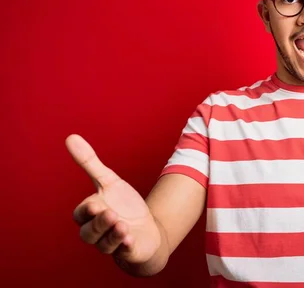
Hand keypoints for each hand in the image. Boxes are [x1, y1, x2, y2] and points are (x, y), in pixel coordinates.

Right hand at [67, 134, 160, 263]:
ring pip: (105, 244)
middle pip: (89, 232)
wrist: (146, 229)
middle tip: (110, 214)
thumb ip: (90, 163)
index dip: (86, 210)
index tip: (96, 203)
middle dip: (99, 223)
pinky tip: (131, 238)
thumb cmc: (123, 205)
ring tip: (123, 225)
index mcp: (91, 215)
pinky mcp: (128, 251)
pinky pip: (123, 252)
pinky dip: (125, 246)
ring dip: (113, 235)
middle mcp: (98, 232)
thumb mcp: (109, 181)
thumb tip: (70, 137)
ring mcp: (112, 243)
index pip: (80, 215)